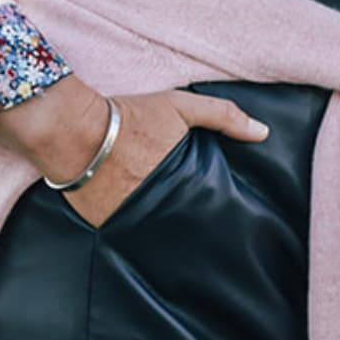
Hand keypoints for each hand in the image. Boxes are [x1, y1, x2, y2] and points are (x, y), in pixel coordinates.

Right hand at [0, 75, 268, 228]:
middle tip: (202, 231)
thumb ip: (222, 116)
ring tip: (172, 233)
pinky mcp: (107, 228)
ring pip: (157, 233)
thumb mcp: (179, 106)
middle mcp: (159, 205)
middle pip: (184, 224)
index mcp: (181, 180)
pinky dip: (134, 228)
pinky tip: (138, 224)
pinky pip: (128, 233)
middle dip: (192, 225)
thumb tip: (263, 133)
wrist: (75, 130)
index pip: (208, 210)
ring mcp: (132, 220)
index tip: (228, 221)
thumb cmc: (131, 114)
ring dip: (163, 230)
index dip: (216, 214)